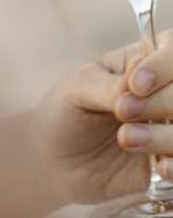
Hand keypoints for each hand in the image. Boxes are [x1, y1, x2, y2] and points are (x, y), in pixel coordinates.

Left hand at [34, 30, 172, 206]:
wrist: (56, 164)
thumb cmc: (65, 114)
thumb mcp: (78, 90)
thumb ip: (110, 85)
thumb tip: (139, 81)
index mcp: (145, 62)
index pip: (171, 50)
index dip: (162, 66)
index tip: (135, 85)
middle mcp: (165, 92)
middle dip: (160, 102)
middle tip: (123, 112)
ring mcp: (170, 126)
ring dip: (164, 136)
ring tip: (125, 139)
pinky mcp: (170, 158)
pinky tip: (158, 167)